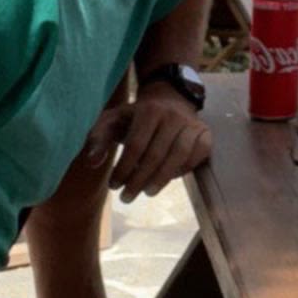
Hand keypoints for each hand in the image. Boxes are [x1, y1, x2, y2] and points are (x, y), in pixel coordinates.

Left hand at [85, 89, 211, 200]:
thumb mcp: (113, 120)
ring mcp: (192, 124)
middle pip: (156, 154)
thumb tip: (92, 162)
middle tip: (126, 197)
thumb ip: (98, 138)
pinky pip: (198, 155)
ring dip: (161, 179)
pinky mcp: (205, 133)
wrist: (169, 99)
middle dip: (139, 180)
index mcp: (149, 110)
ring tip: (147, 193)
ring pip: (179, 156)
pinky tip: (169, 179)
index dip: (123, 169)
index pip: (136, 145)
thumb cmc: (136, 116)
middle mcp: (173, 115)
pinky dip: (184, 169)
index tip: (113, 185)